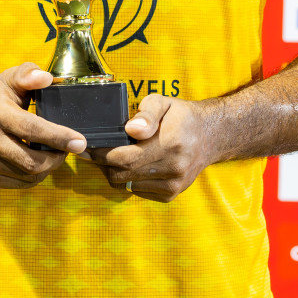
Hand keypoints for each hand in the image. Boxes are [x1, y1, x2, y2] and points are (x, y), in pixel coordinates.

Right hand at [0, 62, 86, 187]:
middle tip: (68, 148)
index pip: (30, 129)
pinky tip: (38, 162)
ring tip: (54, 154)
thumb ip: (27, 74)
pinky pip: (17, 184)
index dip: (58, 137)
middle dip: (57, 158)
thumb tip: (47, 79)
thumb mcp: (7, 79)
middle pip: (30, 161)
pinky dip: (33, 176)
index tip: (80, 141)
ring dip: (47, 168)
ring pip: (26, 176)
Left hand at [93, 94, 214, 201]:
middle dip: (103, 164)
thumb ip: (146, 114)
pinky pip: (138, 191)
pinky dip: (130, 179)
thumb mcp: (163, 102)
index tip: (86, 147)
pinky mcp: (171, 194)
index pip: (124, 158)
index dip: (100, 155)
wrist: (211, 136)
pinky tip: (136, 164)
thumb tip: (131, 130)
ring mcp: (173, 185)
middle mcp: (173, 168)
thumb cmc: (181, 116)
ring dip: (116, 172)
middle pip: (121, 174)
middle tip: (97, 150)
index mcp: (170, 144)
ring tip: (118, 154)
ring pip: (127, 185)